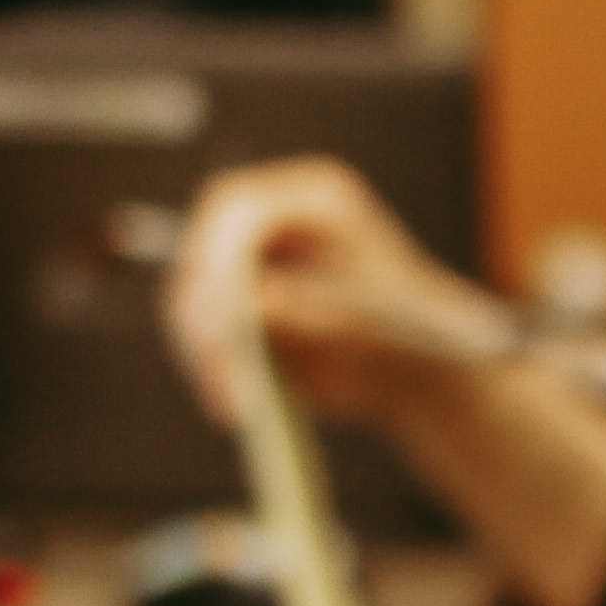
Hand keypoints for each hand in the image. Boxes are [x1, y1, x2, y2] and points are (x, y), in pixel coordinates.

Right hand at [161, 158, 515, 432]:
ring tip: (232, 408)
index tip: (219, 325)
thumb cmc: (409, 335)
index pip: (238, 210)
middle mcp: (272, 218)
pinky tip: (231, 408)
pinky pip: (198, 331)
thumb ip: (310, 311)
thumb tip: (248, 305)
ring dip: (201, 354)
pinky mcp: (232, 301)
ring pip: (192, 297)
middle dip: (203, 319)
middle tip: (221, 382)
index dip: (219, 264)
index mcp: (315, 198)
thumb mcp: (368, 322)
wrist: (414, 367)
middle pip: (203, 251)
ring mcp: (247, 257)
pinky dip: (208, 367)